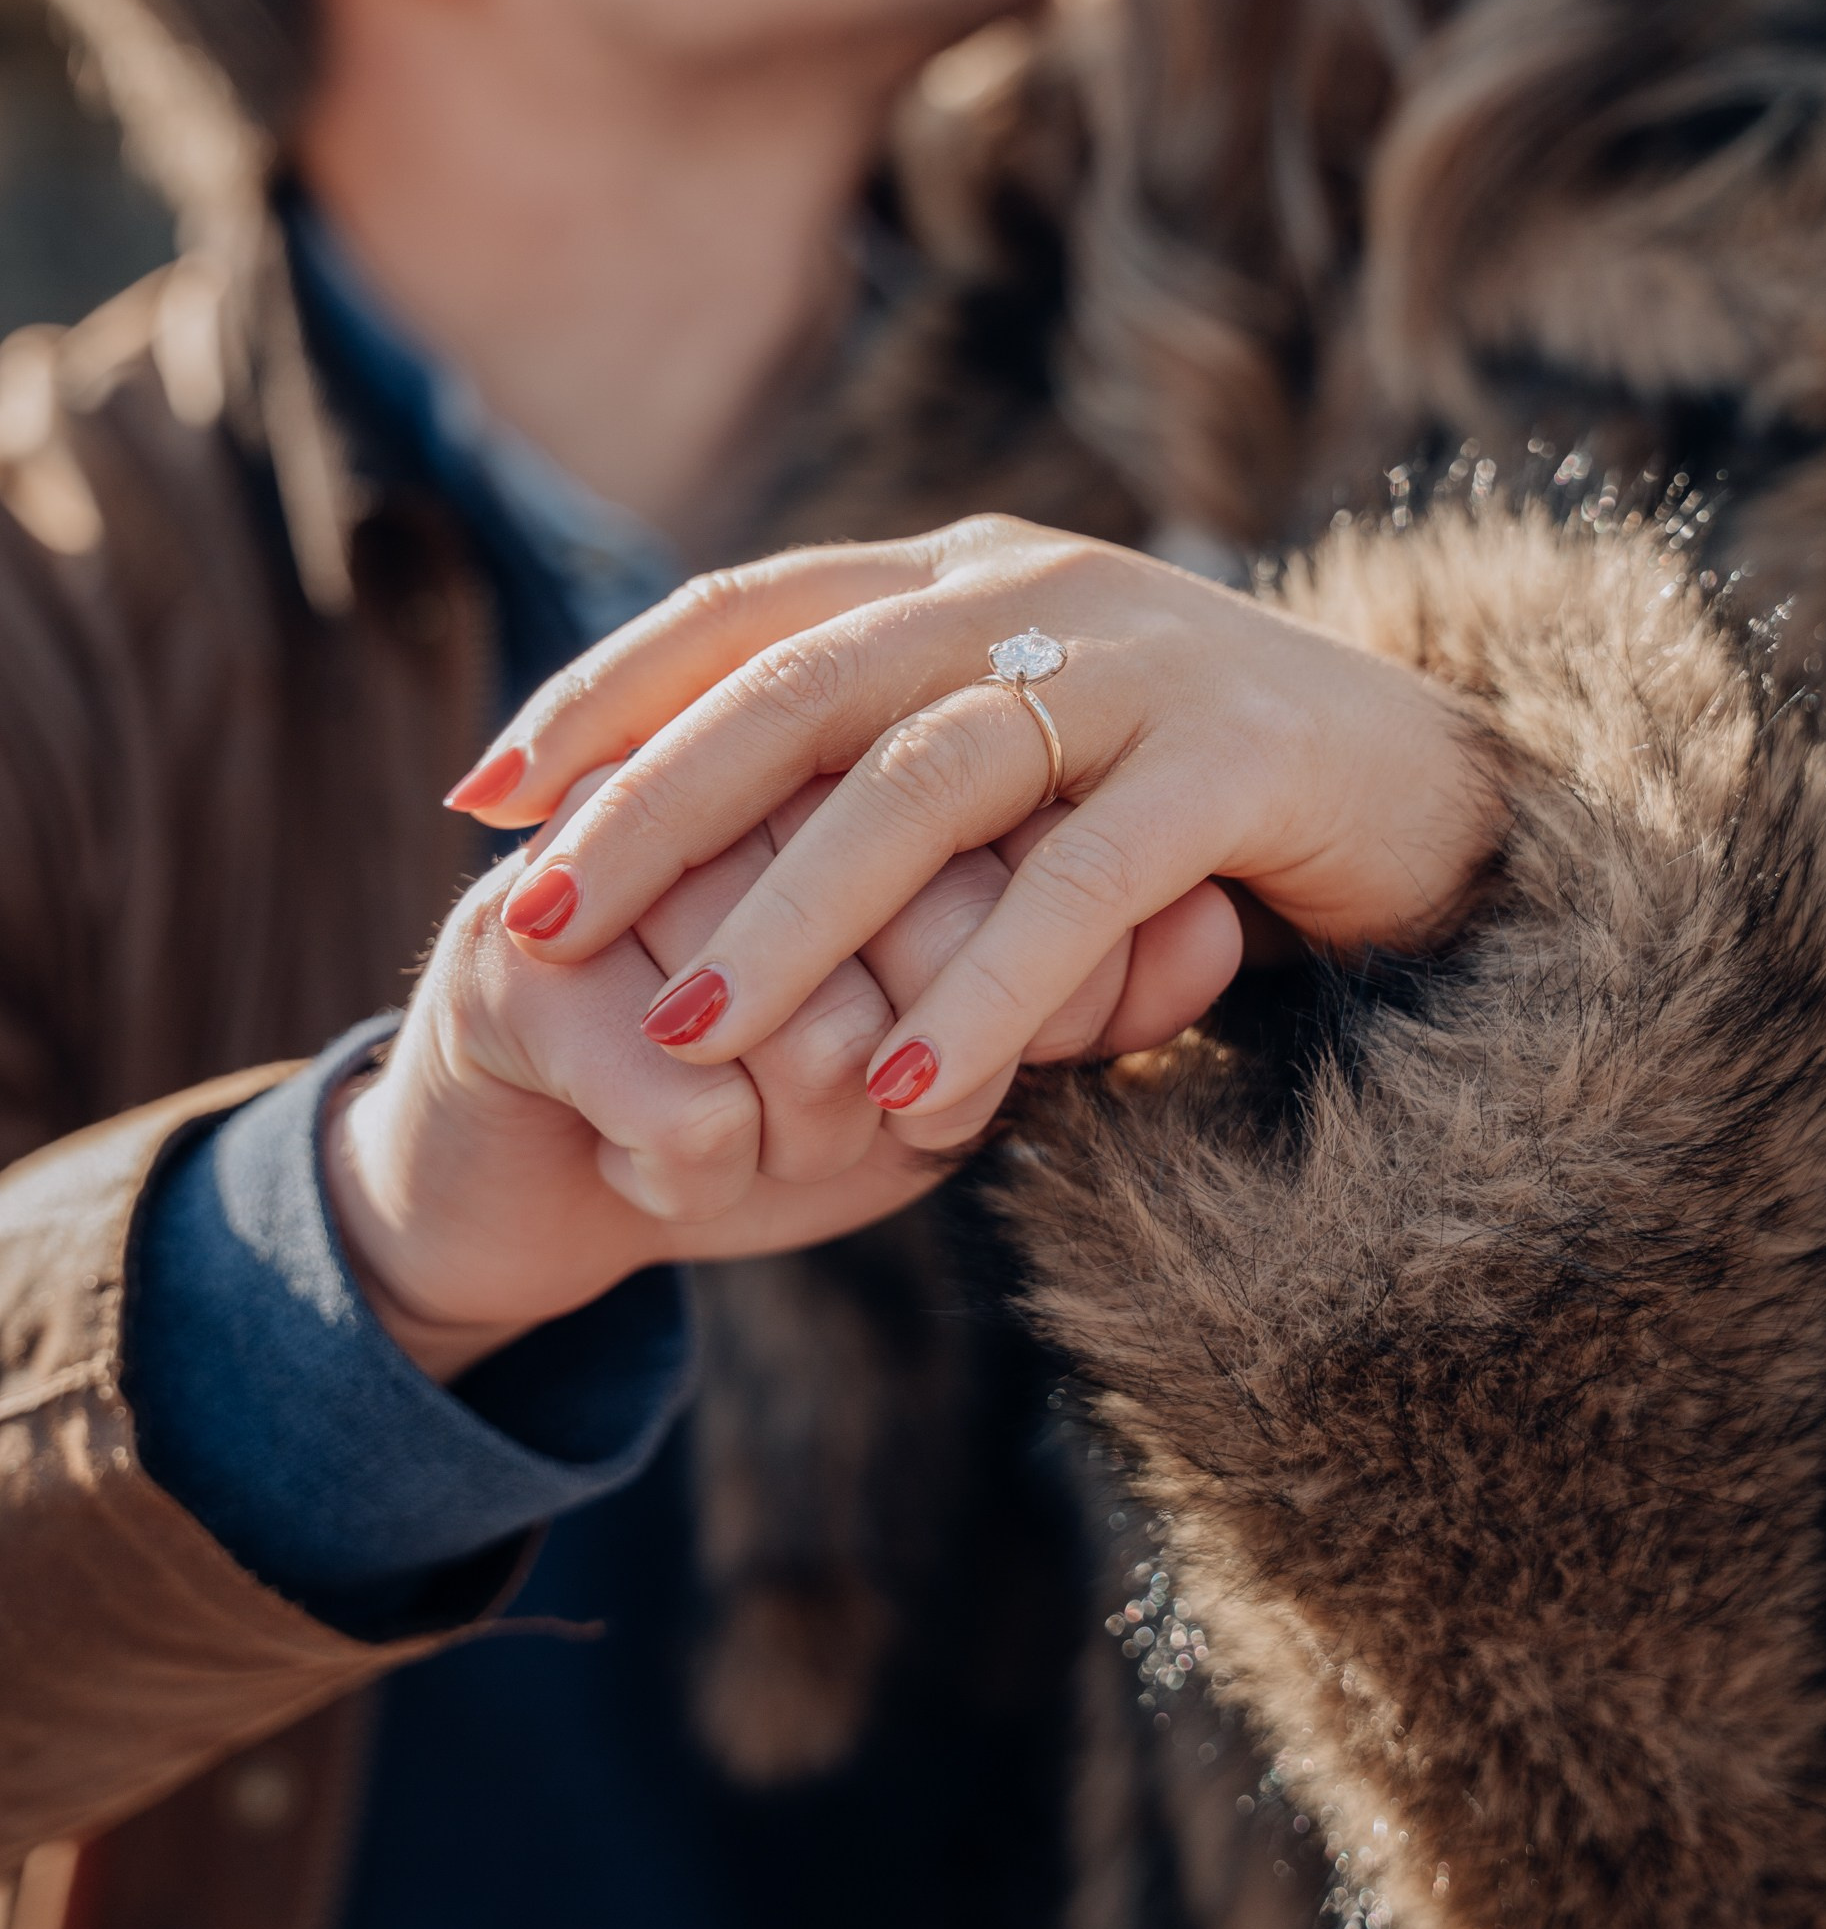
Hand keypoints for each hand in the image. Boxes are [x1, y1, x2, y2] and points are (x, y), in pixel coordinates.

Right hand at [327, 775, 1236, 1381]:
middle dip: (920, 1049)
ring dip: (804, 1121)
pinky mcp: (509, 963)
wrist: (532, 1177)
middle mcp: (716, 774)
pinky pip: (678, 1089)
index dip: (1037, 960)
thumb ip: (1086, 981)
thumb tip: (1212, 924)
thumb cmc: (768, 1094)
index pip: (1000, 821)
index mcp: (837, 749)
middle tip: (890, 1118)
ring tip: (785, 1153)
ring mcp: (600, 855)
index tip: (1014, 1050)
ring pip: (791, 1007)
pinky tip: (685, 1178)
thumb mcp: (944, 1047)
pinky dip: (706, 1168)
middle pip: (904, 904)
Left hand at [448, 516, 1503, 1126]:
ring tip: (693, 1032)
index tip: (483, 794)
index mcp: (965, 575)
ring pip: (925, 780)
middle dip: (654, 808)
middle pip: (802, 684)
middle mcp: (1035, 591)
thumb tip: (695, 851)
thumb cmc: (1192, 793)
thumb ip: (889, 768)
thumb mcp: (1021, 759)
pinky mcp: (1236, 763)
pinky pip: (1084, 884)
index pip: (751, 612)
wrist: (1437, 789)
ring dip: (798, 912)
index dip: (607, 693)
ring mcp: (1140, 665)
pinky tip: (912, 1095)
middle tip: (532, 917)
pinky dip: (990, 988)